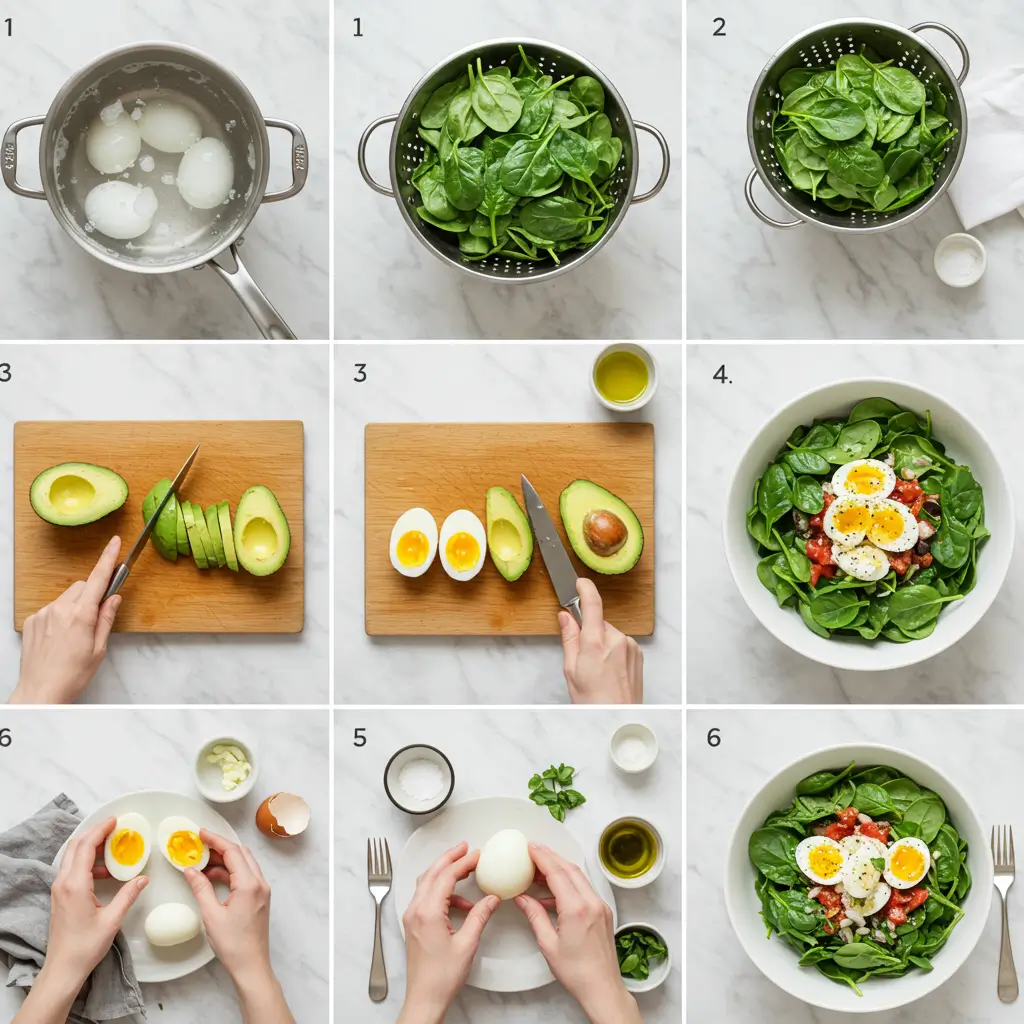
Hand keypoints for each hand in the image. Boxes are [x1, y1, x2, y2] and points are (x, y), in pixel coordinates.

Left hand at [12, 536, 122, 703]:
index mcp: (81, 616)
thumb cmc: (72, 675)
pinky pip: (53, 608)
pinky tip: (61, 637)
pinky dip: (61, 615)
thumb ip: (106, 619)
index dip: (108, 559)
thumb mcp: (99, 649)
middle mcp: (60, 610)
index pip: (98, 579)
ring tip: (76, 633)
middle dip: (92, 595)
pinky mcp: (34, 620)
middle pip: (83, 586)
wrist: (40, 691)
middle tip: (96, 618)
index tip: (114, 543)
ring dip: (76, 606)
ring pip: (68, 597)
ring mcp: (44, 613)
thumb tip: (113, 599)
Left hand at [46, 816, 147, 985]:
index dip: (100, 830)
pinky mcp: (60, 897)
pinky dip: (87, 862)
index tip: (115, 820)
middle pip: (75, 846)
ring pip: (71, 857)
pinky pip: (71, 870)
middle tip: (114, 827)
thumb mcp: (112, 920)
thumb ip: (128, 895)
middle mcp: (62, 883)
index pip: (85, 847)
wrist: (63, 969)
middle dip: (94, 833)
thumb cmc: (86, 946)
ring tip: (112, 846)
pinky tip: (104, 871)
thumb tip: (143, 878)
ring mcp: (58, 890)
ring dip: (90, 847)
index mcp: (75, 885)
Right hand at [185, 830, 294, 1023]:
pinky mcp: (260, 897)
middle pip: (241, 853)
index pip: (233, 852)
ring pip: (245, 864)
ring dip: (226, 859)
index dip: (215, 839)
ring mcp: (262, 890)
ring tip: (203, 861)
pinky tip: (213, 876)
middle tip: (200, 844)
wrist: (251, 965)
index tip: (200, 833)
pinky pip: (246, 876)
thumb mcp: (211, 915)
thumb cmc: (232, 944)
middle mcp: (260, 883)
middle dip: (221, 846)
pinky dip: (230, 872)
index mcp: (249, 884)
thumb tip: (190, 869)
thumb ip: (200, 888)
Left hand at [397, 842, 499, 1023]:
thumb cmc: (442, 977)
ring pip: (426, 883)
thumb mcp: (467, 944)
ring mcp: (412, 917)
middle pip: (432, 873)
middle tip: (465, 848)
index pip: (446, 876)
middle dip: (449, 858)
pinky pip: (425, 897)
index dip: (463, 862)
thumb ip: (479, 916)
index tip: (476, 854)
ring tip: (463, 867)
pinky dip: (441, 890)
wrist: (424, 998)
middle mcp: (416, 910)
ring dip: (443, 871)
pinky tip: (459, 902)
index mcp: (428, 912)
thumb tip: (492, 899)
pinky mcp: (413, 924)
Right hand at [516, 844, 639, 1023]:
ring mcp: (600, 906)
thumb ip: (535, 915)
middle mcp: (592, 902)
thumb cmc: (576, 972)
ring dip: (560, 869)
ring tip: (539, 869)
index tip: (530, 847)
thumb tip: (522, 898)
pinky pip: (584, 890)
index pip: (557, 873)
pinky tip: (552, 893)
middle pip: (569, 869)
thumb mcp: (548, 944)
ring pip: (578, 877)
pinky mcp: (603, 912)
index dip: (542, 857)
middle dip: (551, 856)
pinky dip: (568, 884)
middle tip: (534, 850)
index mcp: (576, 909)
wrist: (602, 988)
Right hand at [558, 578, 642, 703]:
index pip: (592, 605)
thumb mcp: (571, 669)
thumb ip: (569, 638)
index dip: (585, 589)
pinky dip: (612, 651)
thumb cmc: (592, 700)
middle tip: (582, 656)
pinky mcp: (637, 654)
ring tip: (597, 669)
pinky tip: (609, 670)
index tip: (579, 583)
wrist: (618, 718)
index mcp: (596, 643)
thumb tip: (566, 617)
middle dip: (588, 631)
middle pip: (598, 622)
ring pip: (609, 633)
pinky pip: (620, 643)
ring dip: (601, 643)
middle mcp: (616, 640)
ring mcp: (630, 646)